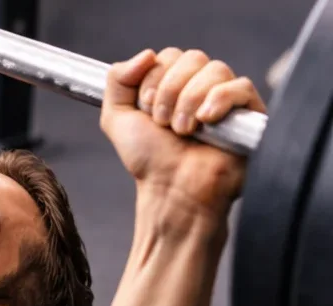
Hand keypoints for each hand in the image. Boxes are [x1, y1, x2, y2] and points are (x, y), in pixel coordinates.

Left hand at [100, 48, 266, 213]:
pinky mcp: (249, 112)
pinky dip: (219, 101)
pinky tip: (207, 122)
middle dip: (170, 91)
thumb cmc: (150, 161)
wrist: (173, 190)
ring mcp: (226, 99)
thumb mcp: (117, 118)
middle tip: (164, 123)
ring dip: (189, 101)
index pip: (169, 56)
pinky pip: (241, 86)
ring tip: (184, 131)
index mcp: (173, 85)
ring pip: (215, 69)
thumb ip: (117, 81)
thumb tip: (145, 54)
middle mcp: (201, 87)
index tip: (147, 110)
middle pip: (192, 57)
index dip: (153, 80)